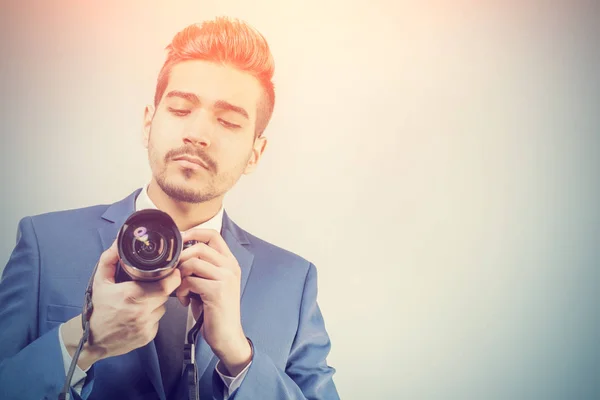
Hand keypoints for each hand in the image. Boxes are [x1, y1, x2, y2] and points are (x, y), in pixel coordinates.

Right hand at [61, 239, 181, 369]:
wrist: (92, 339)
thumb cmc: (98, 308)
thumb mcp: (100, 281)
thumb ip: (109, 259)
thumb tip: (117, 241)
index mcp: (132, 295)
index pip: (166, 285)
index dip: (173, 277)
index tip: (172, 271)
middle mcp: (141, 311)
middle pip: (166, 294)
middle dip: (162, 287)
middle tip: (150, 285)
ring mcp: (146, 325)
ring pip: (162, 307)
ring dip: (156, 302)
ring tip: (141, 301)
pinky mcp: (149, 336)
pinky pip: (158, 320)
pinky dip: (152, 315)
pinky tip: (139, 314)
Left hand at [175, 229, 251, 375]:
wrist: (227, 336)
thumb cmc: (214, 310)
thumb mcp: (210, 284)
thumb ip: (201, 268)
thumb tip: (178, 255)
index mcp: (229, 262)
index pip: (213, 235)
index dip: (193, 233)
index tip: (179, 241)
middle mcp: (230, 267)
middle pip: (199, 247)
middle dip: (181, 260)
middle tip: (176, 274)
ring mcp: (225, 278)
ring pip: (192, 263)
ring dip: (180, 277)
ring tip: (181, 291)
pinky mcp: (217, 290)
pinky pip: (190, 281)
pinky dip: (182, 291)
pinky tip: (185, 301)